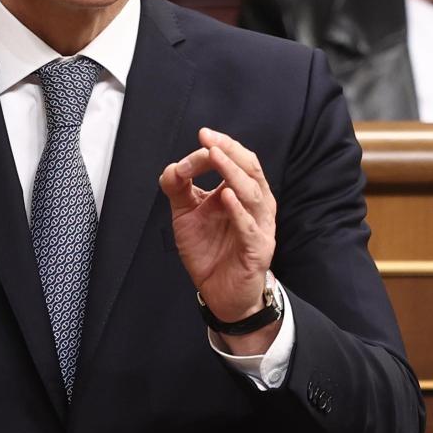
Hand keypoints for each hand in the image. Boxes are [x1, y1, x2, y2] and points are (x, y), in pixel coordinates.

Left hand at [158, 127, 276, 322]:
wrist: (220, 294)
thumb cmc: (210, 252)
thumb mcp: (187, 215)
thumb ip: (179, 189)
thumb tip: (172, 167)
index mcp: (243, 194)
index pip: (237, 162)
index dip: (218, 149)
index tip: (200, 138)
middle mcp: (257, 207)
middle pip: (251, 170)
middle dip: (230, 151)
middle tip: (210, 138)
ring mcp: (260, 228)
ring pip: (253, 194)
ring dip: (233, 174)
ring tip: (216, 157)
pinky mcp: (257, 251)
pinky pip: (250, 228)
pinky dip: (239, 211)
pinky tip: (226, 197)